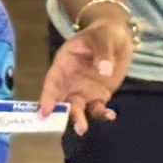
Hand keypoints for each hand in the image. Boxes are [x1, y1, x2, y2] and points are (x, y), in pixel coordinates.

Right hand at [38, 16, 131, 134]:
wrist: (118, 38)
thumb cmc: (103, 33)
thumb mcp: (102, 37)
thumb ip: (102, 53)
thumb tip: (104, 72)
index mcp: (63, 64)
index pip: (52, 82)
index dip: (47, 97)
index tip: (44, 111)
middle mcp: (70, 81)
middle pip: (62, 100)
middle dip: (62, 114)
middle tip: (62, 122)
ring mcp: (84, 90)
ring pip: (78, 108)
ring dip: (79, 119)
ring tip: (83, 130)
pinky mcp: (99, 95)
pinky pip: (98, 108)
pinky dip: (102, 114)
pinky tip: (110, 116)